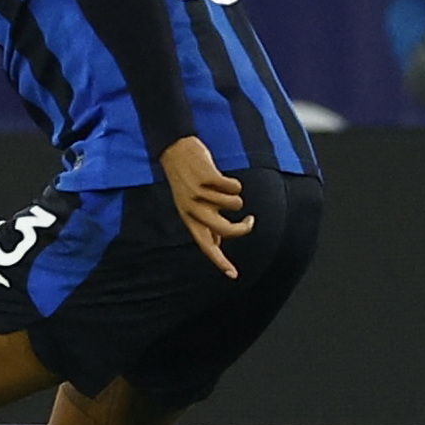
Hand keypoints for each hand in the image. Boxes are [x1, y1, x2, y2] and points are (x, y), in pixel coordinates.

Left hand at [161, 135, 250, 277]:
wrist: (175, 150)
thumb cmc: (187, 180)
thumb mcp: (190, 206)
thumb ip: (203, 225)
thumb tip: (218, 244)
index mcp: (189, 218)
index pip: (206, 245)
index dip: (220, 261)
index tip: (233, 275)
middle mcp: (192, 209)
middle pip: (227, 230)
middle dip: (244, 227)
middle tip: (250, 220)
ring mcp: (199, 193)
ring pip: (236, 204)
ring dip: (234, 196)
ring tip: (221, 187)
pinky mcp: (207, 178)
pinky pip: (235, 187)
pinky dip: (234, 183)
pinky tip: (221, 178)